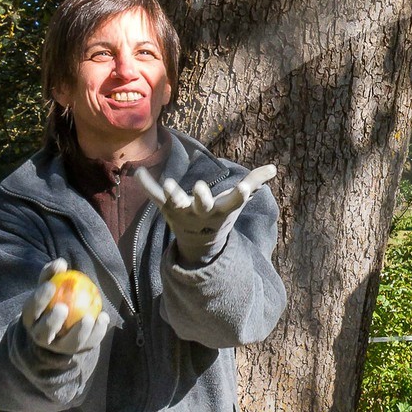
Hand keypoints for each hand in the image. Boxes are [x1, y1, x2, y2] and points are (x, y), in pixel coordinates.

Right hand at [21, 258, 109, 354]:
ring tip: (89, 317)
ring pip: (68, 344)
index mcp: (31, 319)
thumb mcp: (48, 286)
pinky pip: (88, 344)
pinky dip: (97, 332)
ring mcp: (59, 348)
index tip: (51, 285)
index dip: (39, 298)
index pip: (31, 309)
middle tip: (63, 307)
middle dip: (51, 322)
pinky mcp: (77, 352)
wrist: (59, 328)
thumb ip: (52, 275)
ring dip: (79, 332)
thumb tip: (60, 262)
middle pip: (44, 333)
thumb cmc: (52, 300)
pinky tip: (104, 317)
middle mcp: (41, 337)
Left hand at [136, 164, 276, 265]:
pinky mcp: (166, 208)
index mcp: (221, 210)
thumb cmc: (220, 216)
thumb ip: (254, 183)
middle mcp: (201, 212)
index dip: (239, 194)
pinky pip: (155, 197)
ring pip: (176, 203)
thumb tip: (274, 168)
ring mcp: (182, 211)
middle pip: (202, 205)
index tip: (244, 186)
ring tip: (169, 183)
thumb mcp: (236, 203)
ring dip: (172, 194)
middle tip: (200, 188)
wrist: (198, 243)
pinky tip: (138, 172)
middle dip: (201, 197)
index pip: (233, 202)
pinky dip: (147, 186)